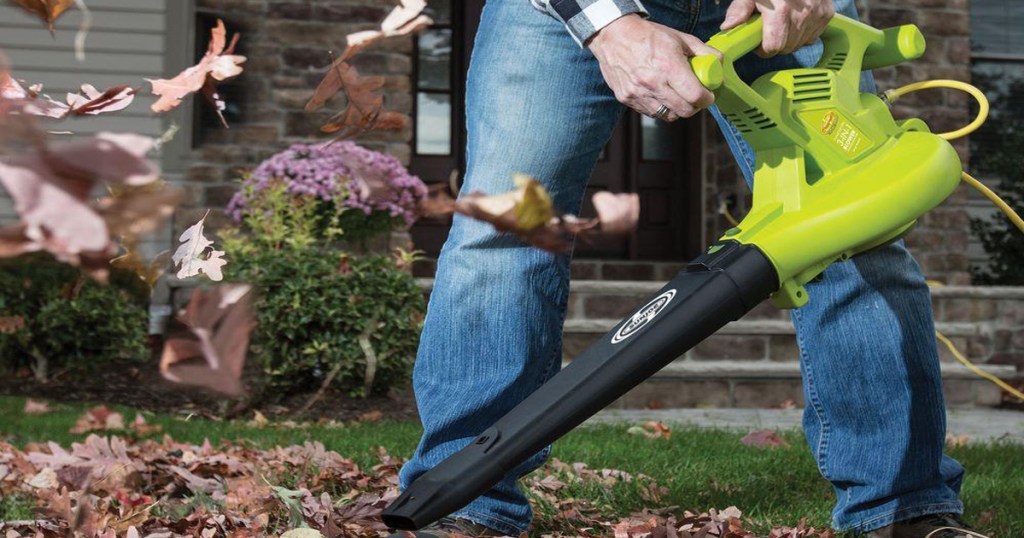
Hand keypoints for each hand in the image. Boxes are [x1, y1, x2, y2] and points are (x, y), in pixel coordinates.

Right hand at [588, 14, 720, 121]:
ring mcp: (638, 94)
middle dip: (694, 107)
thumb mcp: (680, 37)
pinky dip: (660, 108)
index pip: (695, 96)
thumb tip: (719, 62)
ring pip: (667, 115)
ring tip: (677, 97)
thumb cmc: (647, 35)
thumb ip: (703, 51)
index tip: (708, 96)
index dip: (706, 99)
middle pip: (684, 111)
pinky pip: (651, 112)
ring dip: (677, 109)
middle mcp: (653, 83)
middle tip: (695, 98)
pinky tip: (661, 95)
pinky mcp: (627, 99)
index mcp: (668, 66)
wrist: (613, 36)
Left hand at [722, 0, 834, 56]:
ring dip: (789, 38)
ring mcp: (817, 13)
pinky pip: (813, 36)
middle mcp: (803, 13)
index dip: (762, 48)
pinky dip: (804, 32)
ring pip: (800, 43)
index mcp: (781, 10)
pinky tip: (796, 19)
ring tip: (782, 21)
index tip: (758, 41)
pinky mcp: (826, 12)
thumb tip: (728, 26)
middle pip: (787, 48)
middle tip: (768, 28)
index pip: (773, 47)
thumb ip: (740, 9)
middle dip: (775, 43)